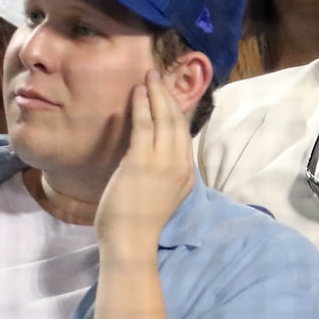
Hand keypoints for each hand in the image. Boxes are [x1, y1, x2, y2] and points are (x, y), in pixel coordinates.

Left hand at [95, 70, 194, 258]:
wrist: (132, 242)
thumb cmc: (141, 223)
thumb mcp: (165, 195)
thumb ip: (166, 173)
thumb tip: (157, 154)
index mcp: (187, 173)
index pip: (184, 133)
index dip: (177, 110)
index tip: (168, 93)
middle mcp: (180, 164)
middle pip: (177, 121)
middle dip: (168, 95)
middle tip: (158, 76)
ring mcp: (162, 162)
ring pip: (163, 119)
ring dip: (155, 94)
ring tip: (149, 77)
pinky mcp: (142, 162)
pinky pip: (144, 126)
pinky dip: (141, 106)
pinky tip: (137, 93)